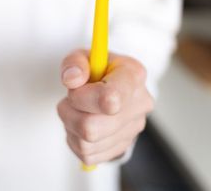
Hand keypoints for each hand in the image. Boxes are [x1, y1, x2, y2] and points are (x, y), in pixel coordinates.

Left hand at [57, 50, 153, 164]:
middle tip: (71, 98)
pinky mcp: (122, 148)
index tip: (75, 89)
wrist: (111, 89)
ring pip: (86, 143)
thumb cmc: (96, 71)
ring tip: (77, 109)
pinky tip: (81, 123)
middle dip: (70, 112)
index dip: (84, 98)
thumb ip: (75, 63)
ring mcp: (133, 129)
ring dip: (70, 125)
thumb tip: (72, 79)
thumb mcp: (83, 57)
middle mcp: (140, 103)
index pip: (111, 98)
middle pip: (91, 127)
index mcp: (133, 75)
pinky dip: (76, 140)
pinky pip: (87, 154)